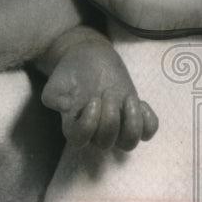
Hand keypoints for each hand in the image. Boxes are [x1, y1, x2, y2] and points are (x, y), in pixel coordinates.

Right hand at [41, 40, 158, 150]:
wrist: (88, 58)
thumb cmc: (70, 72)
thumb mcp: (56, 82)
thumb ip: (53, 96)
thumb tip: (65, 107)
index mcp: (74, 125)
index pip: (80, 140)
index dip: (88, 125)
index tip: (92, 99)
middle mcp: (96, 131)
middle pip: (106, 142)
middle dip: (110, 118)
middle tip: (108, 92)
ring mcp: (117, 126)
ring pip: (129, 143)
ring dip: (131, 123)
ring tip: (128, 98)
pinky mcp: (133, 116)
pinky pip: (148, 131)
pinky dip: (148, 120)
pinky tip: (139, 101)